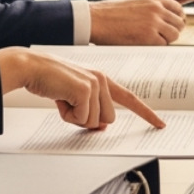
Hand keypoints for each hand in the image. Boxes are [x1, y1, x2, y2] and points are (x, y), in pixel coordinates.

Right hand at [0, 48, 165, 129]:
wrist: (32, 67)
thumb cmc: (51, 81)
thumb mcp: (74, 97)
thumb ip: (91, 110)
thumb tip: (102, 126)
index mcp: (103, 80)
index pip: (130, 99)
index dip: (146, 113)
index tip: (160, 124)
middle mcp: (103, 80)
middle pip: (108, 120)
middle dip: (87, 120)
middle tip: (70, 105)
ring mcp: (96, 84)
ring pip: (94, 122)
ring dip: (75, 118)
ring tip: (63, 99)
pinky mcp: (86, 89)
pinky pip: (81, 118)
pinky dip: (68, 115)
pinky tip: (60, 98)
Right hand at [89, 0, 185, 44]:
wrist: (96, 19)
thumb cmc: (111, 13)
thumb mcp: (136, 2)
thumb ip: (152, 7)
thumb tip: (166, 19)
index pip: (178, 8)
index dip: (175, 19)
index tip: (169, 26)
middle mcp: (157, 7)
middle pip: (179, 22)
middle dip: (172, 30)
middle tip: (162, 36)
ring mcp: (154, 21)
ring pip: (175, 34)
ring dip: (166, 39)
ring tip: (153, 41)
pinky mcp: (149, 36)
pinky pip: (164, 44)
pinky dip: (157, 46)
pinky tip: (146, 45)